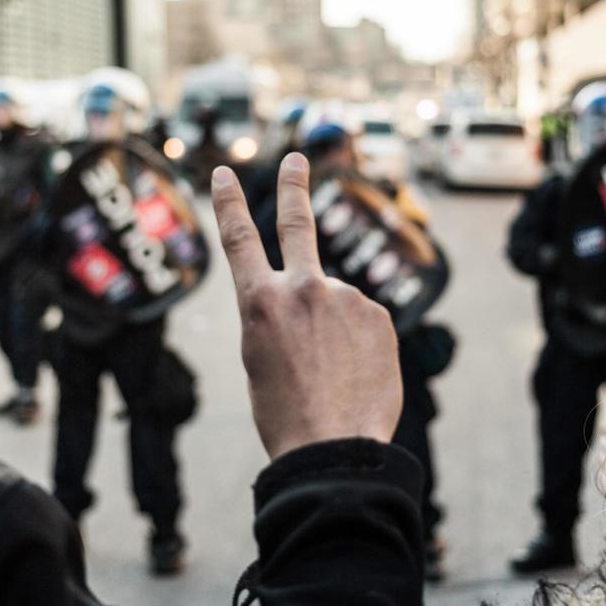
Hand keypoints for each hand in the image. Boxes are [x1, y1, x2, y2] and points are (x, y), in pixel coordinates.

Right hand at [212, 154, 401, 459]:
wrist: (335, 448)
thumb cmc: (286, 415)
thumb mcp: (260, 360)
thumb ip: (283, 317)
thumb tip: (323, 299)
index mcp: (259, 303)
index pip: (238, 240)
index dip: (228, 203)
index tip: (226, 173)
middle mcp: (302, 289)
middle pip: (297, 224)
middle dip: (293, 186)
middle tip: (297, 158)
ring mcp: (345, 298)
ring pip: (337, 304)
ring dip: (335, 331)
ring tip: (332, 376)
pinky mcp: (379, 314)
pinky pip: (364, 322)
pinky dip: (359, 343)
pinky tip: (354, 374)